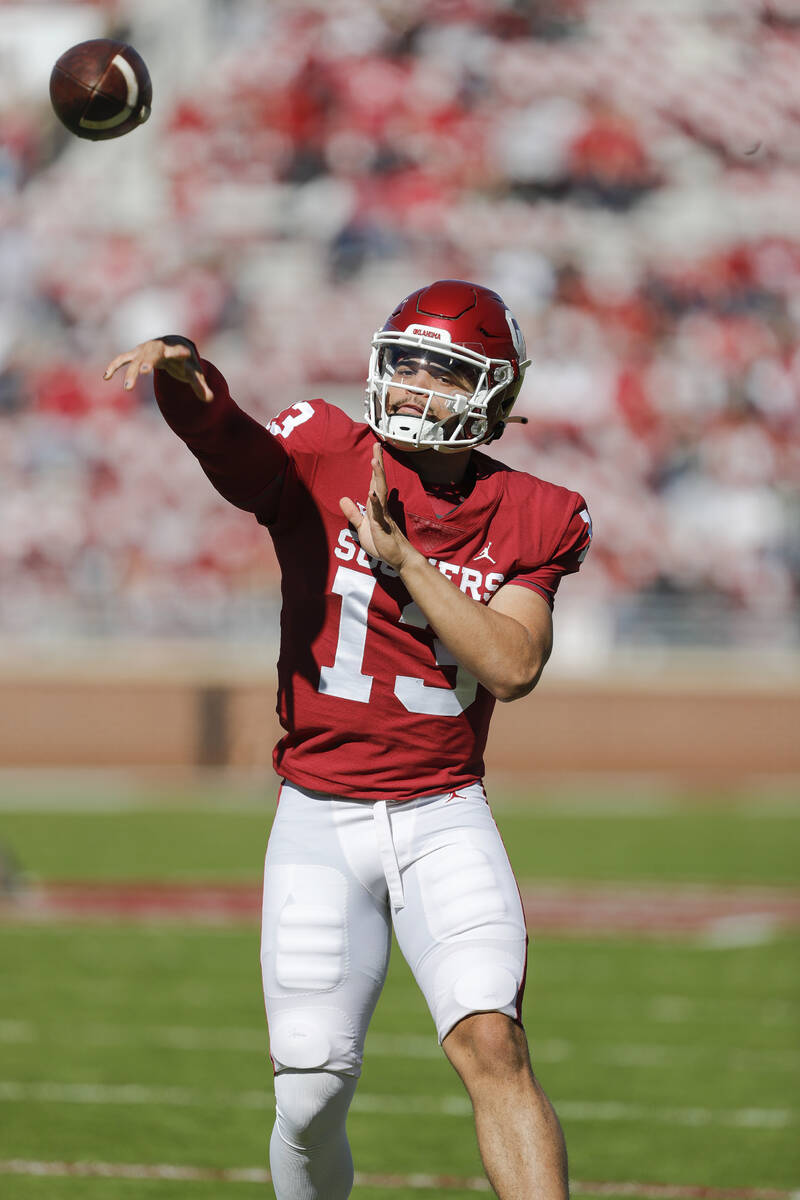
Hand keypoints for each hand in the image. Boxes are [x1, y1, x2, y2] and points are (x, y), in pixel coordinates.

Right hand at [103, 336, 212, 402]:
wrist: (173, 343)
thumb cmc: (185, 361)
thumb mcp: (194, 372)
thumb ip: (200, 385)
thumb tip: (211, 400)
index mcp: (177, 350)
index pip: (179, 352)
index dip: (180, 354)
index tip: (184, 354)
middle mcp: (159, 348)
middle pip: (153, 355)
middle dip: (148, 361)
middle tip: (144, 371)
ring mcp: (145, 350)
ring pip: (136, 360)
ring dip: (131, 372)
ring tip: (127, 389)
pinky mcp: (136, 354)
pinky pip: (123, 359)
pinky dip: (115, 366)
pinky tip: (105, 377)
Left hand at [339, 443, 414, 570]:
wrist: (398, 558)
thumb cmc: (383, 543)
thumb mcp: (362, 527)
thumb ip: (353, 514)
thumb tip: (342, 499)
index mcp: (376, 506)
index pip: (374, 482)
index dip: (374, 467)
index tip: (375, 451)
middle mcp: (381, 507)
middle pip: (378, 481)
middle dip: (377, 463)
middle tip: (377, 445)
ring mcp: (383, 515)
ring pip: (380, 492)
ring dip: (377, 477)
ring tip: (374, 461)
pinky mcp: (382, 526)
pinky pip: (379, 513)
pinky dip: (375, 503)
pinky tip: (372, 493)